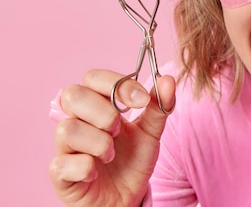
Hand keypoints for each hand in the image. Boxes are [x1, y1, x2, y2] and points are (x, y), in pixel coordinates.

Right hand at [49, 70, 175, 206]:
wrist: (127, 197)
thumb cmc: (132, 160)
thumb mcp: (151, 131)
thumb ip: (159, 105)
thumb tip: (168, 78)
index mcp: (96, 104)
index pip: (94, 77)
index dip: (118, 84)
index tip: (142, 100)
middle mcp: (76, 120)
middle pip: (73, 95)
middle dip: (104, 112)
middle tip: (120, 129)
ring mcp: (64, 146)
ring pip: (68, 129)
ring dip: (99, 142)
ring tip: (111, 155)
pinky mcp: (60, 173)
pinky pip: (62, 164)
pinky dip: (86, 167)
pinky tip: (96, 173)